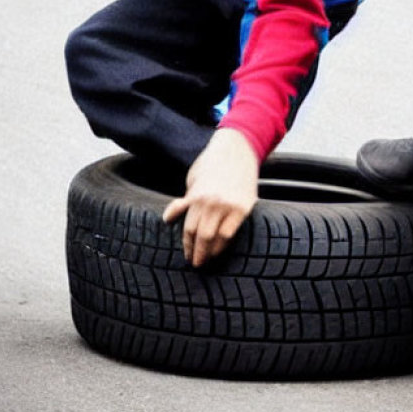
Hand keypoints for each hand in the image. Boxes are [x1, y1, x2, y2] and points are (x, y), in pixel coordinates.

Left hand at [162, 128, 258, 265]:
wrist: (238, 148)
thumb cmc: (212, 163)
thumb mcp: (193, 179)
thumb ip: (184, 201)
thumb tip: (168, 218)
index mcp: (196, 196)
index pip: (188, 229)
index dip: (187, 245)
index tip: (187, 255)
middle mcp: (211, 202)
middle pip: (200, 236)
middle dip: (196, 252)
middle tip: (195, 263)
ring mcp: (228, 205)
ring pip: (215, 237)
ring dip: (210, 251)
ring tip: (207, 258)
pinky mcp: (244, 207)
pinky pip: (230, 232)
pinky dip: (224, 243)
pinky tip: (220, 248)